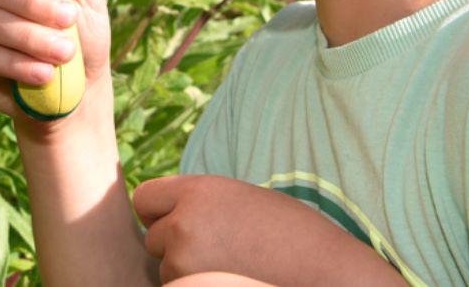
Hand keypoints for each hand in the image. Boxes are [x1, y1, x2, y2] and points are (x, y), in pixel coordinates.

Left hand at [133, 175, 404, 285]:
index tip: (177, 220)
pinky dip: (197, 285)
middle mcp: (184, 224)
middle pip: (153, 237)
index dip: (159, 211)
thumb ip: (201, 201)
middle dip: (174, 244)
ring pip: (166, 268)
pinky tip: (229, 277)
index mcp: (199, 191)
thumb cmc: (292, 234)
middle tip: (217, 248)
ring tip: (232, 264)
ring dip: (188, 270)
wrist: (323, 272)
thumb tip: (167, 213)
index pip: (144, 198)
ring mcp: (185, 263)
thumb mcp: (243, 198)